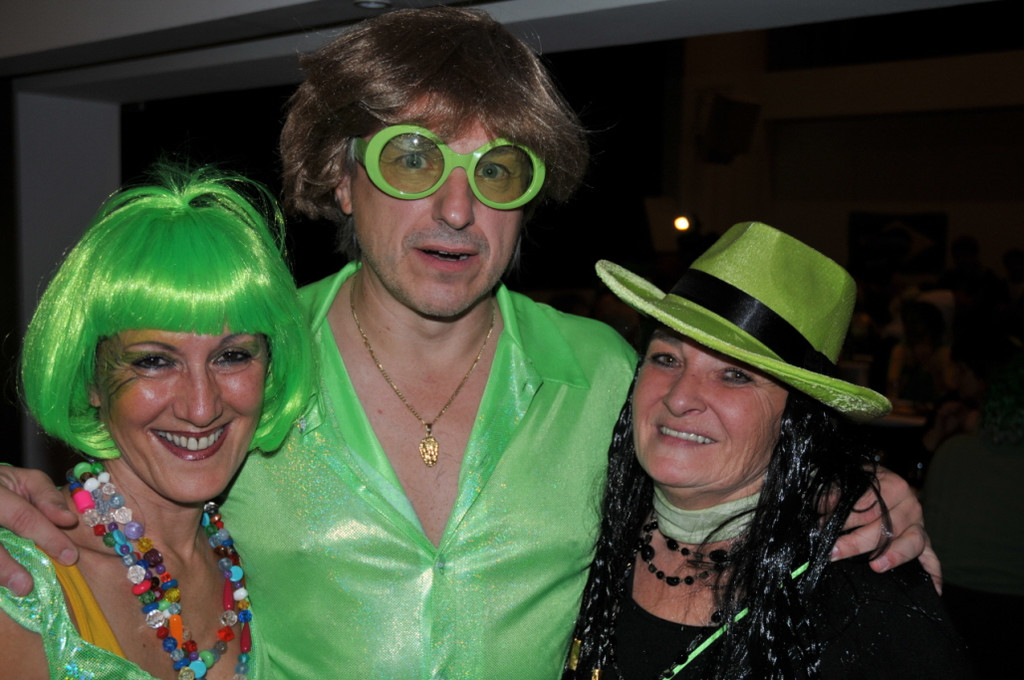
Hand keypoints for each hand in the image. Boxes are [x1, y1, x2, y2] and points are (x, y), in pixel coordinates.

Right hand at [0, 465, 78, 595]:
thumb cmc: (3, 486)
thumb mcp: (26, 481)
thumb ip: (47, 497)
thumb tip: (68, 520)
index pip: (22, 516)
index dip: (48, 537)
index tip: (70, 557)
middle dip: (6, 566)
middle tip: (26, 586)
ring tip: (15, 590)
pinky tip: (2, 588)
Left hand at [832, 466, 941, 592]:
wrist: (878, 481)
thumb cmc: (860, 483)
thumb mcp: (847, 482)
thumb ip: (835, 494)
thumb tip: (823, 508)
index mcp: (893, 486)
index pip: (868, 507)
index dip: (844, 519)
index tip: (823, 528)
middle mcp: (911, 506)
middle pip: (886, 528)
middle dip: (856, 542)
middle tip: (834, 551)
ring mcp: (919, 525)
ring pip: (912, 542)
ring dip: (894, 555)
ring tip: (876, 566)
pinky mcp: (924, 542)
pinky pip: (932, 559)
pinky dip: (933, 574)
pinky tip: (933, 590)